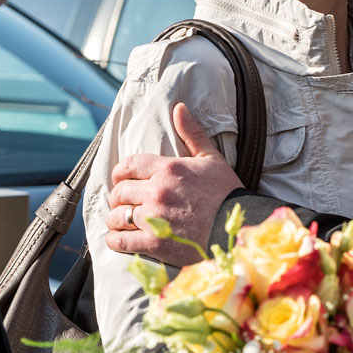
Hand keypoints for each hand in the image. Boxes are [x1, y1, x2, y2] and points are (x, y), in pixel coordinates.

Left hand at [104, 103, 241, 266]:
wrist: (237, 230)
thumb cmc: (226, 193)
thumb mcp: (211, 158)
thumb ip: (192, 133)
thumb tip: (179, 108)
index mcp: (169, 168)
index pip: (128, 165)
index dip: (121, 173)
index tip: (123, 180)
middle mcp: (157, 191)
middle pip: (119, 192)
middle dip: (118, 197)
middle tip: (124, 202)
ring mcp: (154, 218)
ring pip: (116, 216)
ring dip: (116, 219)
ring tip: (122, 222)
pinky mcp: (154, 244)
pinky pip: (120, 241)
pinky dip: (115, 240)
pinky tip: (120, 239)